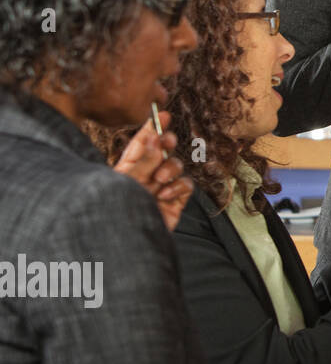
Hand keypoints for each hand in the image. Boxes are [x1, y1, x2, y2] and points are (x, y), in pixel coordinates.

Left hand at [112, 111, 192, 231]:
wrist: (125, 249)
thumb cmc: (113, 213)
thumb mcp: (124, 182)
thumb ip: (142, 160)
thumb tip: (154, 137)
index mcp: (127, 167)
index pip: (141, 142)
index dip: (152, 126)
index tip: (162, 114)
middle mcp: (145, 175)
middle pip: (163, 150)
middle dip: (166, 143)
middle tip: (167, 141)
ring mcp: (161, 188)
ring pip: (176, 165)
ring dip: (170, 169)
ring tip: (159, 180)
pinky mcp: (174, 202)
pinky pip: (185, 185)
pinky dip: (177, 187)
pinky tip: (163, 196)